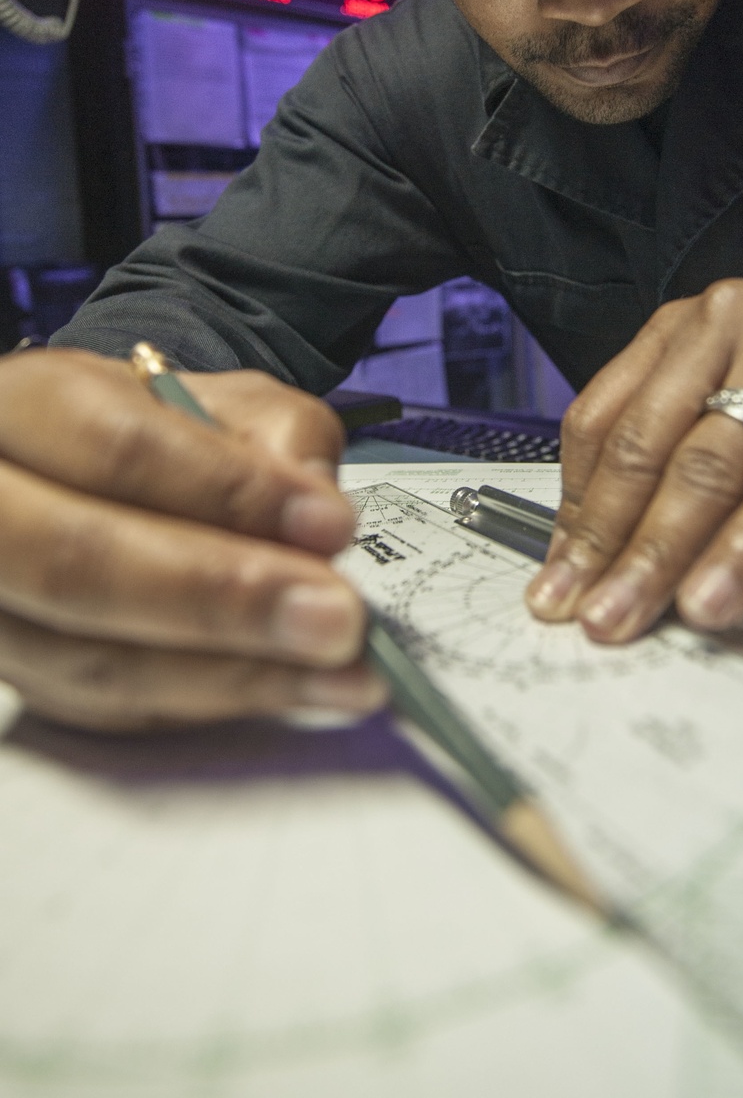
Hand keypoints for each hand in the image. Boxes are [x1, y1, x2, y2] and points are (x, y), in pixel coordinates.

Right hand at [0, 349, 384, 729]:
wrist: (83, 473)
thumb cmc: (155, 431)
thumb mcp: (221, 400)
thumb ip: (278, 436)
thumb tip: (316, 509)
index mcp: (27, 406)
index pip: (119, 449)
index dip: (227, 492)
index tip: (328, 525)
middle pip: (78, 564)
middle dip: (221, 599)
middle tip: (335, 618)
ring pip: (92, 659)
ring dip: (234, 674)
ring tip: (341, 672)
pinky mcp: (23, 676)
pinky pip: (110, 711)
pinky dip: (211, 704)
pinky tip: (290, 690)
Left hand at [525, 272, 742, 639]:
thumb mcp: (741, 375)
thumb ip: (684, 440)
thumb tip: (623, 543)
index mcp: (686, 326)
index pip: (602, 418)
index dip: (573, 506)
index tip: (557, 571)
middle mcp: (729, 328)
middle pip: (645, 447)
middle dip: (603, 542)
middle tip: (576, 607)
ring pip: (709, 468)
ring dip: (660, 555)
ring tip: (629, 612)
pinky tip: (717, 593)